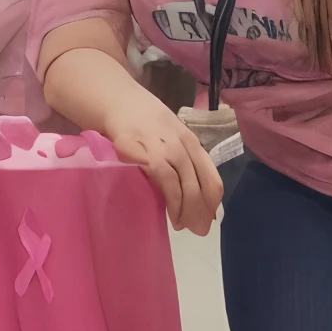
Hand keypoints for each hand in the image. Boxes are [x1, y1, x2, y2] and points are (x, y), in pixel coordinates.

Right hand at [106, 92, 221, 236]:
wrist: (119, 100)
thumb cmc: (146, 120)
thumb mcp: (172, 135)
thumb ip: (184, 159)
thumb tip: (197, 196)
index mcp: (191, 143)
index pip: (212, 179)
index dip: (212, 204)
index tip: (208, 220)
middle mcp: (180, 145)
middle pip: (198, 186)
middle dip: (199, 213)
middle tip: (195, 230)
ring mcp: (161, 147)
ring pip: (182, 184)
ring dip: (184, 210)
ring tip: (181, 225)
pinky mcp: (140, 150)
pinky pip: (161, 178)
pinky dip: (169, 199)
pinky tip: (167, 211)